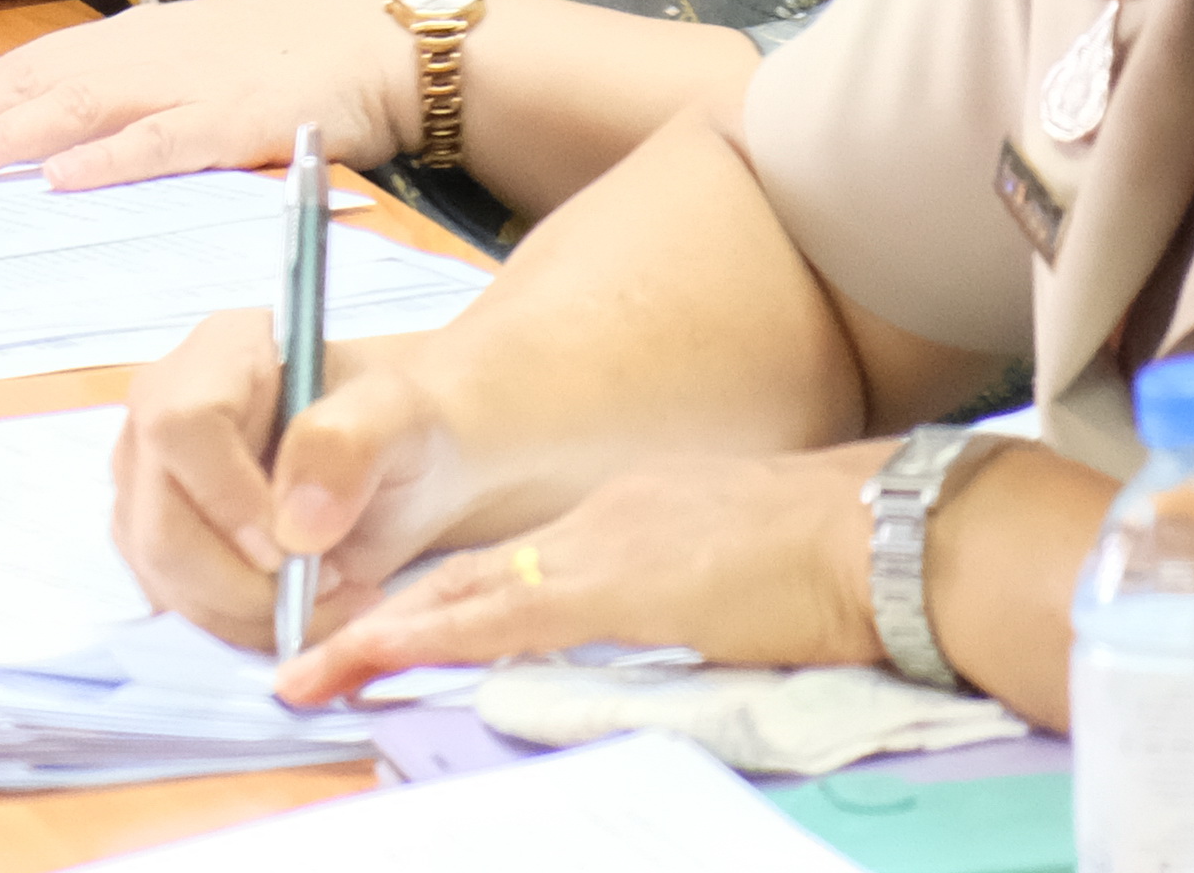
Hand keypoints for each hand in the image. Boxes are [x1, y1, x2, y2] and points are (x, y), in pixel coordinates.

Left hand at [0, 0, 421, 186]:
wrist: (375, 40)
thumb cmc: (275, 58)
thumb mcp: (181, 63)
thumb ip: (119, 95)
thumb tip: (46, 139)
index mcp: (123, 44)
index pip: (19, 70)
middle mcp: (140, 57)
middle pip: (31, 86)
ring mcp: (186, 85)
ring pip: (80, 111)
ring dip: (9, 138)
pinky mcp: (236, 119)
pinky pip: (164, 143)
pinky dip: (112, 160)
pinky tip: (65, 178)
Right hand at [113, 314, 479, 659]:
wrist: (402, 464)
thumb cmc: (401, 427)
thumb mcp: (402, 419)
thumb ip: (349, 447)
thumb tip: (296, 525)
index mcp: (217, 355)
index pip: (178, 427)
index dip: (226, 500)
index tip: (292, 551)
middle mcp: (160, 410)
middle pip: (158, 517)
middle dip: (245, 582)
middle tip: (330, 585)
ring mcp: (149, 476)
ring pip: (161, 572)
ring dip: (250, 613)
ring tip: (331, 598)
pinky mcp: (154, 533)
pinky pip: (176, 600)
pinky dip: (241, 625)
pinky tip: (301, 608)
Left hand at [276, 445, 884, 705]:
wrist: (885, 534)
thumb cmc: (832, 560)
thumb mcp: (727, 574)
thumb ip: (671, 595)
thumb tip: (655, 624)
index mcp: (618, 524)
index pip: (505, 571)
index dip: (436, 605)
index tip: (378, 632)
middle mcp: (592, 526)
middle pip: (465, 581)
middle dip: (386, 622)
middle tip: (308, 658)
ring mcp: (598, 549)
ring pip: (465, 597)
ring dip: (388, 637)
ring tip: (314, 669)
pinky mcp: (617, 584)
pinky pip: (504, 618)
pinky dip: (437, 639)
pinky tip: (385, 654)